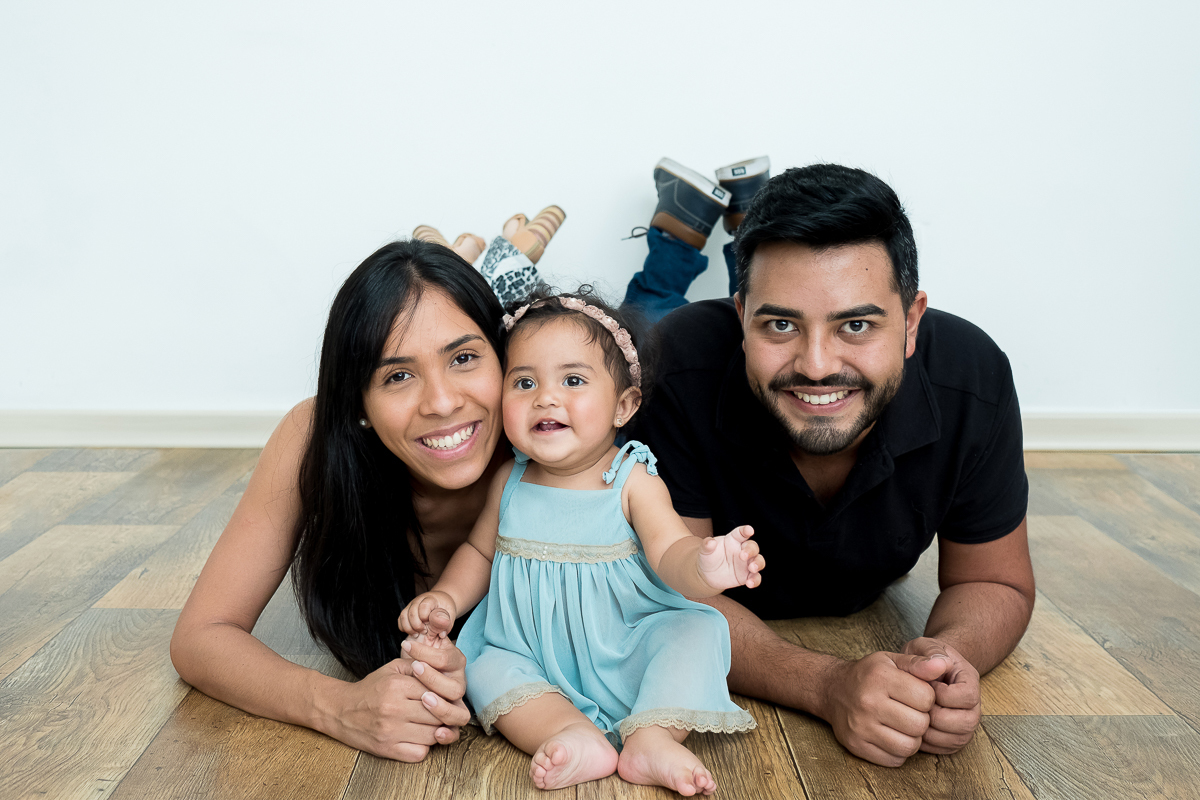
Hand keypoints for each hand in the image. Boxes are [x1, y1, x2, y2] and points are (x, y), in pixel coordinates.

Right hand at [327, 646, 469, 761]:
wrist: (341, 711)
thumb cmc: (371, 689)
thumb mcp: (393, 668)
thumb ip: (419, 667)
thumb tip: (445, 674)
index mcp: (397, 686)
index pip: (436, 693)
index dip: (444, 696)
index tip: (444, 697)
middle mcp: (394, 710)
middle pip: (437, 715)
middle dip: (443, 713)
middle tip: (442, 711)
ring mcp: (391, 732)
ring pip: (432, 735)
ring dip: (436, 731)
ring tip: (430, 723)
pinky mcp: (387, 750)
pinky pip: (419, 754)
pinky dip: (424, 747)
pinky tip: (418, 737)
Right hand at [399, 591, 457, 635]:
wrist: (440, 601)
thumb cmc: (445, 609)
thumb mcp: (450, 614)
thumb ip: (447, 624)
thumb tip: (441, 634)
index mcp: (430, 599)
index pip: (424, 606)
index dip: (425, 617)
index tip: (429, 624)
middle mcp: (418, 600)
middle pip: (411, 612)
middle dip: (417, 625)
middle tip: (424, 632)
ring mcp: (411, 605)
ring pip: (404, 616)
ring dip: (409, 628)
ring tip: (417, 634)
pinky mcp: (407, 611)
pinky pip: (400, 619)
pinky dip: (404, 628)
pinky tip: (412, 632)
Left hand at [697, 525, 763, 590]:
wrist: (707, 574)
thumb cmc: (708, 557)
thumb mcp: (705, 550)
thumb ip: (707, 545)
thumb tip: (710, 542)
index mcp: (733, 540)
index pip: (741, 533)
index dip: (746, 530)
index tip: (750, 530)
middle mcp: (743, 550)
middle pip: (753, 547)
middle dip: (751, 550)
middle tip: (743, 555)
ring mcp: (746, 563)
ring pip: (759, 561)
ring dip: (758, 563)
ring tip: (752, 568)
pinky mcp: (747, 576)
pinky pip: (756, 577)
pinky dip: (755, 580)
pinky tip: (749, 583)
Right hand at [821, 651, 948, 766]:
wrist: (832, 690)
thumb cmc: (868, 675)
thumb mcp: (891, 660)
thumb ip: (919, 663)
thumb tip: (943, 665)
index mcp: (880, 677)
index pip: (926, 699)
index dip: (927, 698)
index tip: (916, 695)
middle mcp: (868, 702)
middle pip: (919, 725)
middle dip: (921, 720)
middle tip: (910, 712)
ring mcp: (860, 726)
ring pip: (909, 746)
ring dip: (912, 738)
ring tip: (903, 726)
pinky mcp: (856, 745)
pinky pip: (894, 760)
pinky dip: (898, 752)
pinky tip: (891, 736)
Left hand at [903, 637, 981, 753]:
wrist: (924, 671)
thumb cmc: (924, 658)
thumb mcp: (924, 646)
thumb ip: (930, 651)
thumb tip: (939, 663)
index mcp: (970, 682)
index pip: (966, 697)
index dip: (942, 694)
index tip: (926, 685)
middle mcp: (973, 707)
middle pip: (965, 723)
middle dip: (935, 716)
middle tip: (916, 705)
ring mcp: (965, 725)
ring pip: (955, 740)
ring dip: (929, 731)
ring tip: (913, 715)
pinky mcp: (954, 738)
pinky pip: (944, 749)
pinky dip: (926, 742)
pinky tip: (912, 727)